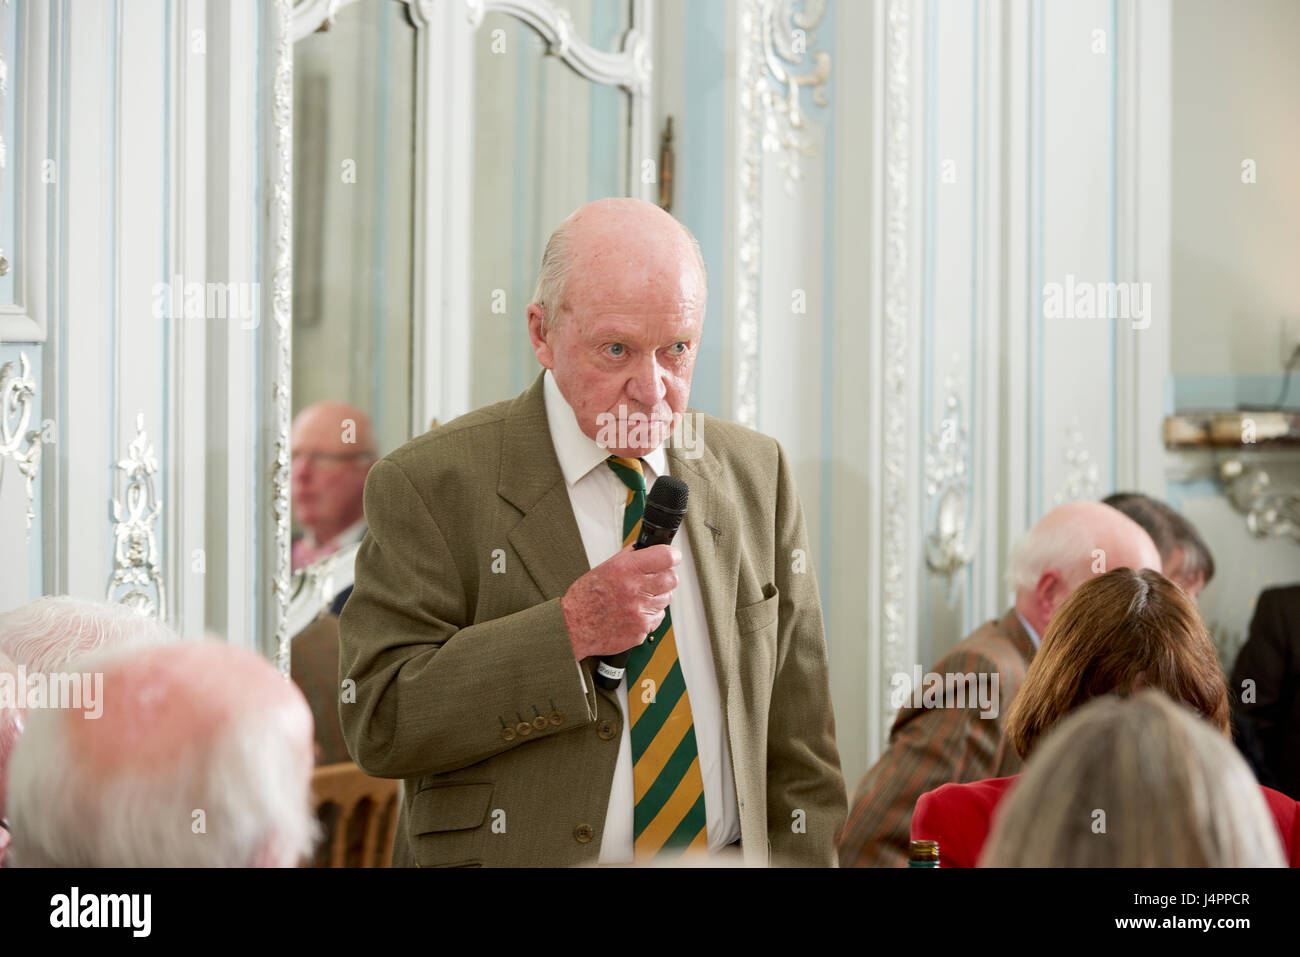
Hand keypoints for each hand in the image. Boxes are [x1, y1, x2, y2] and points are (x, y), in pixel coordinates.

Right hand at [560, 543, 680, 659]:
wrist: (574, 627)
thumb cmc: (585, 598)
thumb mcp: (604, 568)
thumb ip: (629, 557)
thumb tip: (646, 548)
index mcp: (626, 570)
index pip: (666, 557)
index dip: (672, 555)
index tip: (672, 557)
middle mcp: (635, 589)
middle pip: (672, 579)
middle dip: (666, 577)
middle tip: (654, 579)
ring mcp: (640, 611)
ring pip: (666, 598)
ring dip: (657, 596)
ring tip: (638, 598)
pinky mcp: (641, 629)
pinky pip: (658, 617)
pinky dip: (650, 614)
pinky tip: (634, 612)